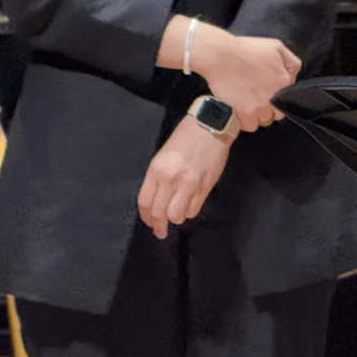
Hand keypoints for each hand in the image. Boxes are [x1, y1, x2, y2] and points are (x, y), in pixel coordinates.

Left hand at [136, 116, 230, 239]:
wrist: (211, 124)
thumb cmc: (185, 138)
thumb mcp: (164, 156)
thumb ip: (159, 178)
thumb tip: (158, 200)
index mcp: (156, 170)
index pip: (145, 203)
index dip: (146, 218)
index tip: (150, 223)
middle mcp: (170, 179)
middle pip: (159, 213)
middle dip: (159, 226)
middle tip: (161, 231)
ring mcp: (189, 183)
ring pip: (177, 215)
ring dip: (176, 218)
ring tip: (178, 215)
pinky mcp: (205, 186)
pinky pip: (194, 209)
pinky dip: (190, 212)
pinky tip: (190, 206)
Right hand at [190, 26, 300, 128]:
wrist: (221, 56)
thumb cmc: (247, 48)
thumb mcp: (276, 46)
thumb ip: (291, 62)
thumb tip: (292, 77)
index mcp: (284, 81)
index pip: (288, 97)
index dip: (278, 95)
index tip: (268, 91)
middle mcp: (275, 96)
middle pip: (278, 113)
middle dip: (271, 108)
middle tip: (259, 100)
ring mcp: (260, 106)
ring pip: (265, 121)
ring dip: (259, 116)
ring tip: (250, 106)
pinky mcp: (245, 112)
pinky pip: (251, 126)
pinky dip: (247, 122)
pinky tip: (242, 113)